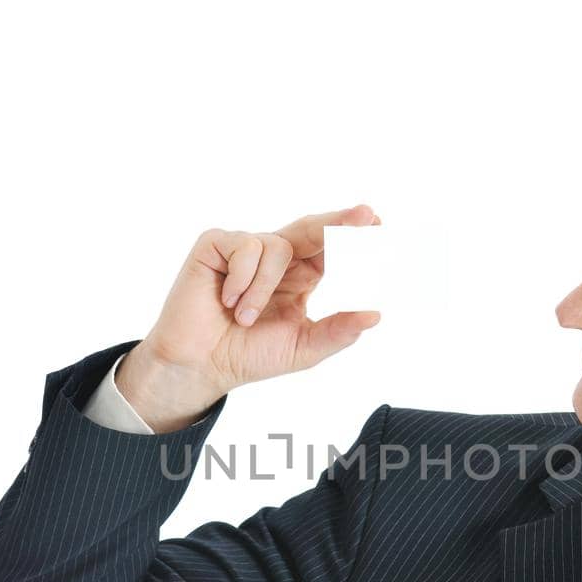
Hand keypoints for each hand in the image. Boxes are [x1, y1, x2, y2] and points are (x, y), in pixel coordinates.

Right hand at [118, 204, 382, 430]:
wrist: (201, 367)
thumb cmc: (249, 356)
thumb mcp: (303, 348)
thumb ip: (338, 331)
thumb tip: (375, 313)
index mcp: (301, 276)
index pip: (333, 250)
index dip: (355, 239)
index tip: (381, 228)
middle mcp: (276, 257)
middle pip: (312, 229)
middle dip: (339, 221)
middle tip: (366, 215)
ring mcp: (245, 248)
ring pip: (276, 245)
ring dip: (264, 288)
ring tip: (244, 318)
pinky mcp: (216, 245)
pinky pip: (244, 247)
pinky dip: (242, 279)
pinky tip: (227, 301)